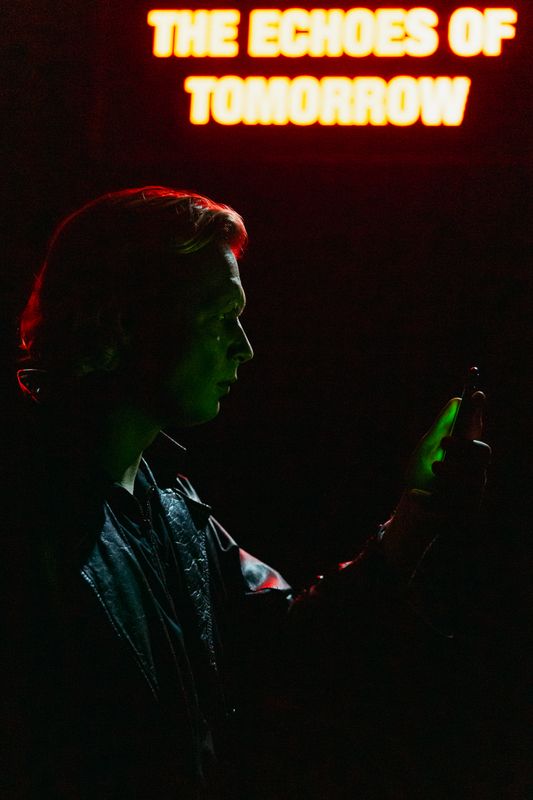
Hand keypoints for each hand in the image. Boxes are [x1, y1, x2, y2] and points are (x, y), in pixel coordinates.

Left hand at [406, 392, 490, 509]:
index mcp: (465, 451)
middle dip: (464, 446)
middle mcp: (475, 469)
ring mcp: (473, 492)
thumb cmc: (420, 475)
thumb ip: (440, 427)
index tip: (476, 394)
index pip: (476, 429)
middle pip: (482, 453)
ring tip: (432, 469)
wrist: (410, 510)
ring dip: (448, 473)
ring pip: (470, 479)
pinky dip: (428, 497)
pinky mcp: (466, 513)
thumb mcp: (425, 449)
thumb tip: (456, 400)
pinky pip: (453, 502)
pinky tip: (415, 494)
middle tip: (444, 441)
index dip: (479, 412)